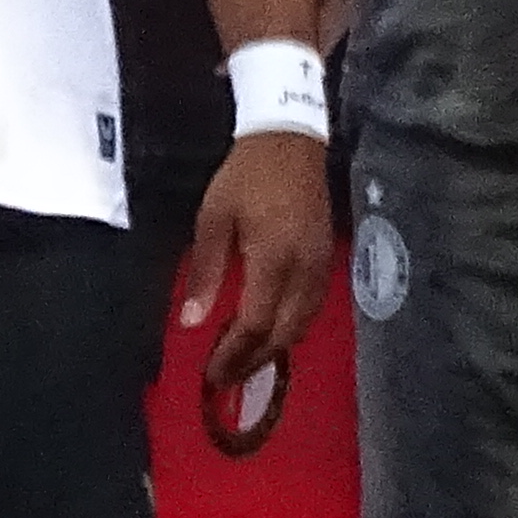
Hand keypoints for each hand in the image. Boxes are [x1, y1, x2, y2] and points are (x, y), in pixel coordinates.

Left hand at [178, 126, 332, 399]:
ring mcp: (320, 265)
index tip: (212, 374)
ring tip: (245, 360)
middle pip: (283, 334)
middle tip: (227, 377)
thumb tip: (191, 321)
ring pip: (302, 325)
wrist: (289, 139)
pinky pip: (313, 307)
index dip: (233, 354)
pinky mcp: (326, 258)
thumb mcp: (213, 218)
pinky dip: (291, 327)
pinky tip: (271, 330)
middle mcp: (302, 269)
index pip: (254, 324)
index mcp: (272, 259)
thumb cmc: (245, 176)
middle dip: (254, 361)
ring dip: (274, 349)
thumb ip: (205, 271)